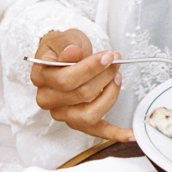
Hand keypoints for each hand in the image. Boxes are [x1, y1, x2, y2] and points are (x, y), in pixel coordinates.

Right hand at [30, 28, 133, 142]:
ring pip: (88, 115)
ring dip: (109, 96)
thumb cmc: (64, 47)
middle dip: (104, 77)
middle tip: (116, 62)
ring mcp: (62, 113)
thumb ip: (67, 44)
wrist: (62, 55)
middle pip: (81, 96)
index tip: (108, 56)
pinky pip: (96, 130)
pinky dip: (113, 133)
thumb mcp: (65, 37)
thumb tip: (73, 53)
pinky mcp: (77, 121)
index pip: (66, 80)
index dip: (91, 68)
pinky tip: (129, 134)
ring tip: (117, 78)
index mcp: (41, 77)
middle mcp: (48, 99)